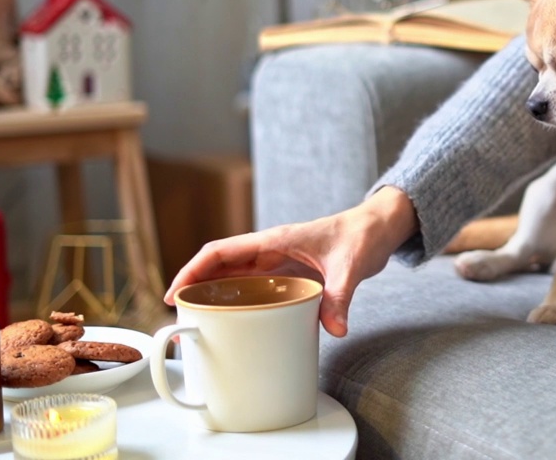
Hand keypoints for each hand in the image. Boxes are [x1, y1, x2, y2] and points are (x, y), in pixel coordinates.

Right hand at [165, 186, 419, 337]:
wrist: (379, 227)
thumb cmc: (362, 236)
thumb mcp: (352, 266)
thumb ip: (341, 296)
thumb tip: (335, 329)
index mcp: (276, 239)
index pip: (222, 251)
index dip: (194, 270)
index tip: (176, 292)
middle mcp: (270, 248)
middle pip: (219, 264)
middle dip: (194, 285)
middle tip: (178, 315)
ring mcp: (278, 259)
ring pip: (233, 274)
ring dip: (212, 292)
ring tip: (195, 320)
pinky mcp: (288, 271)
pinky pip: (254, 284)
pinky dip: (238, 298)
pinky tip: (234, 319)